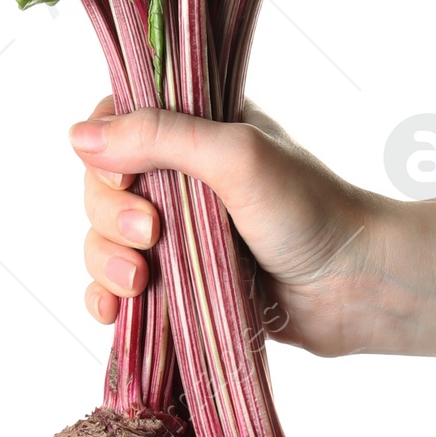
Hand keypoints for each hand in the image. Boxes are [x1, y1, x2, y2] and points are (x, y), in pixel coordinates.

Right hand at [70, 100, 423, 358]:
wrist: (358, 289)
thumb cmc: (311, 210)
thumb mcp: (237, 156)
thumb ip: (160, 137)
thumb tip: (76, 135)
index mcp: (195, 127)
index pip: (116, 123)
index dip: (104, 153)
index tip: (126, 181)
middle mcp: (181, 176)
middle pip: (101, 186)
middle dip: (110, 217)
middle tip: (152, 238)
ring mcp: (178, 233)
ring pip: (103, 239)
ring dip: (104, 261)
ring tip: (140, 283)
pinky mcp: (180, 283)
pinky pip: (117, 288)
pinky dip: (104, 299)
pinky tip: (113, 313)